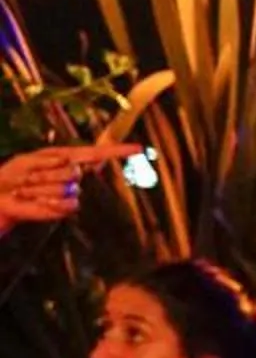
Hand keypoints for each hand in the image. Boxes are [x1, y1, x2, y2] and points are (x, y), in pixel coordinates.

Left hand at [0, 143, 140, 228]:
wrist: (2, 196)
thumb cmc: (12, 176)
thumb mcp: (27, 160)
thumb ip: (48, 160)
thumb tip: (70, 164)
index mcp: (68, 158)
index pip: (98, 153)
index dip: (118, 151)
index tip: (139, 149)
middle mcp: (74, 175)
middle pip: (74, 171)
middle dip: (47, 174)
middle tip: (28, 178)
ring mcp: (72, 192)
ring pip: (67, 187)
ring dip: (41, 188)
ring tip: (27, 190)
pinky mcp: (66, 208)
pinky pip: (67, 203)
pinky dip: (47, 202)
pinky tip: (35, 201)